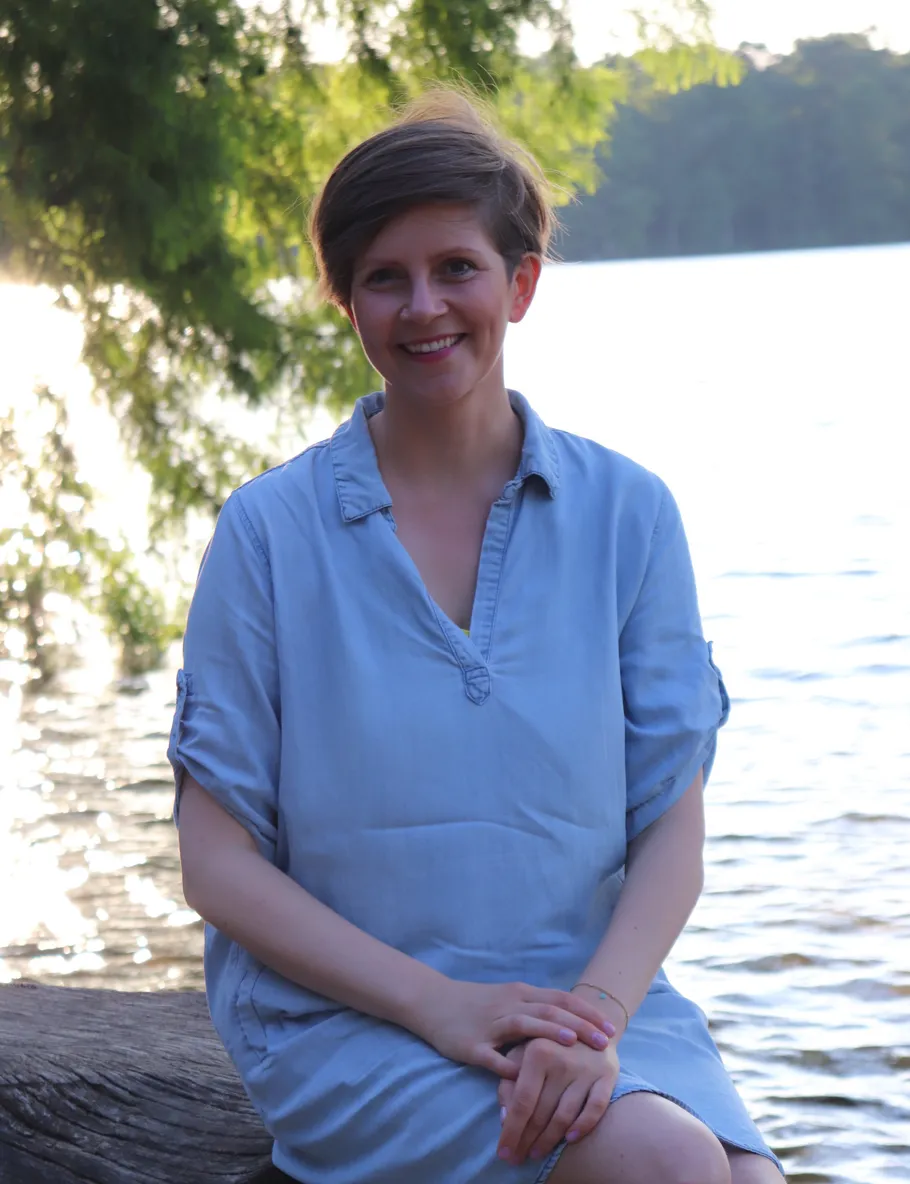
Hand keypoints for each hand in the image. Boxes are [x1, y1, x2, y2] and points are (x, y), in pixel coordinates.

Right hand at [413, 979, 614, 1077]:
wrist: (433, 1002)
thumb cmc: (476, 1004)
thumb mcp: (509, 999)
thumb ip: (536, 1008)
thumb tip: (572, 1022)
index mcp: (520, 994)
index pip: (560, 999)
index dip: (587, 1013)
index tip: (611, 1028)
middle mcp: (509, 1005)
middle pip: (550, 1010)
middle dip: (580, 1025)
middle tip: (605, 1041)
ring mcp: (490, 1025)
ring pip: (524, 1025)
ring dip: (550, 1033)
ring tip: (573, 1044)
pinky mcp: (472, 1045)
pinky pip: (492, 1057)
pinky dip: (509, 1066)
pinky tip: (525, 1077)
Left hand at [496, 1037, 619, 1164]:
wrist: (587, 1021)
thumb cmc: (546, 1043)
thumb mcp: (520, 1053)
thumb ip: (508, 1081)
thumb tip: (504, 1117)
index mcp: (537, 1051)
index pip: (522, 1101)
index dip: (511, 1130)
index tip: (503, 1153)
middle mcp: (562, 1059)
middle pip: (542, 1112)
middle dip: (526, 1140)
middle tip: (516, 1158)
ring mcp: (586, 1068)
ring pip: (565, 1115)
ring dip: (549, 1140)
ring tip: (536, 1153)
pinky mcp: (607, 1075)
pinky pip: (596, 1108)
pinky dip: (583, 1126)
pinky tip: (569, 1140)